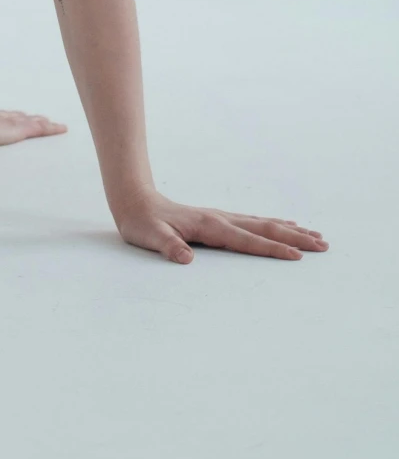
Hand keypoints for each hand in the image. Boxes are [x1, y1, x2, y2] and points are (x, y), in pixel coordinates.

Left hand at [116, 194, 327, 263]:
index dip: (273, 249)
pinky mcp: (219, 219)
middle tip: (324, 245)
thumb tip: (186, 258)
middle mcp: (221, 219)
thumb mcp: (150, 237)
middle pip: (265, 228)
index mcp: (210, 226)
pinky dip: (274, 225)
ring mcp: (222, 217)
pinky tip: (284, 226)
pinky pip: (254, 222)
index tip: (298, 257)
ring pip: (263, 223)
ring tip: (315, 236)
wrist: (135, 201)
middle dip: (295, 238)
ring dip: (290, 230)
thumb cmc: (143, 222)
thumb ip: (169, 247)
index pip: (248, 240)